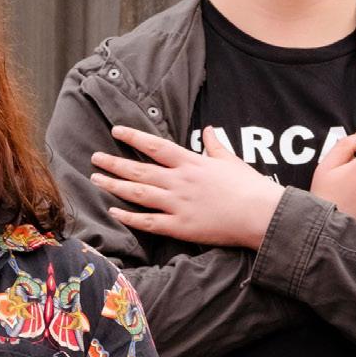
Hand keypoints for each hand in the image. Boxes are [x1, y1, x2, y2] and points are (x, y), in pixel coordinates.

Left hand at [93, 125, 284, 249]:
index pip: (155, 146)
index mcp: (191, 163)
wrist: (260, 214)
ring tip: (95, 179)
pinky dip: (129, 217)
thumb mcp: (231, 159)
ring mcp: (178, 204)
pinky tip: (113, 211)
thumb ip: (215, 144)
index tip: (116, 131)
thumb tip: (209, 129)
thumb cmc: (249, 186)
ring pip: (138, 193)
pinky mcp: (180, 227)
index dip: (134, 137)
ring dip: (114, 186)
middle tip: (94, 157)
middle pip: (139, 169)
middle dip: (114, 162)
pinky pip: (149, 222)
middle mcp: (179, 181)